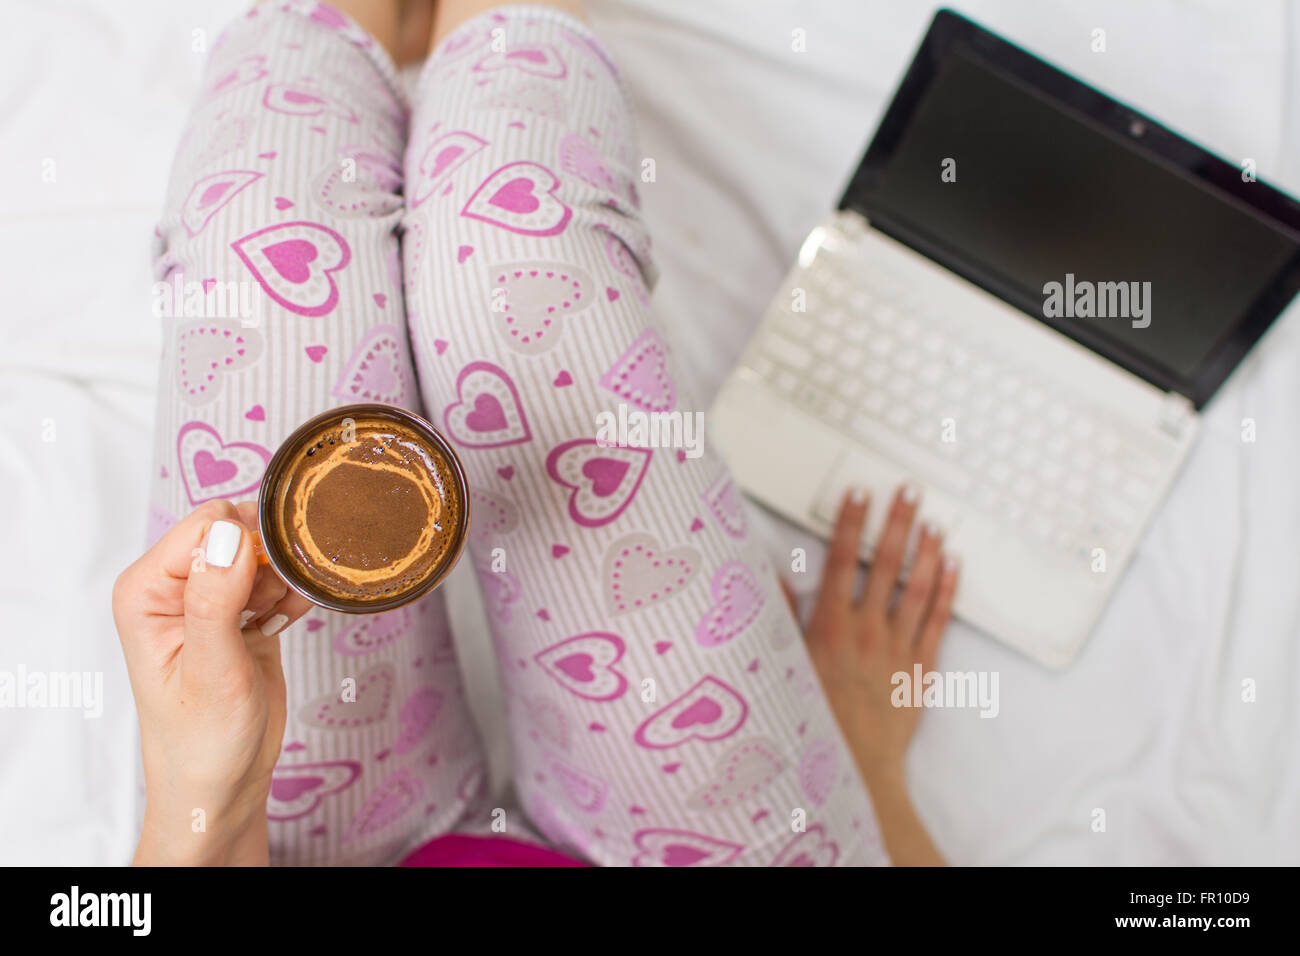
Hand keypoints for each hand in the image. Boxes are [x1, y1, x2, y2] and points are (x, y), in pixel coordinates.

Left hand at [112, 500, 310, 865]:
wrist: (222, 786)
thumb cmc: (202, 743)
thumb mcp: (211, 672)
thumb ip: (215, 600)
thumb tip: (227, 536)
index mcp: (146, 591)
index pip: (204, 526)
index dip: (246, 544)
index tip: (267, 582)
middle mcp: (172, 587)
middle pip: (236, 531)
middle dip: (269, 559)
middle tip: (275, 606)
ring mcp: (207, 599)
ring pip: (261, 552)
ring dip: (283, 579)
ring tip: (277, 620)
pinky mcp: (239, 613)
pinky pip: (274, 579)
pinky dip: (291, 595)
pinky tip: (286, 623)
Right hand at [791, 484, 958, 864]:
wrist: (852, 765)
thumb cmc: (814, 716)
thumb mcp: (784, 664)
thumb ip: (781, 617)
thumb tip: (774, 577)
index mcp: (830, 625)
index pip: (843, 560)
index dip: (852, 523)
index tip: (859, 493)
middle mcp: (867, 629)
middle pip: (886, 564)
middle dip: (897, 522)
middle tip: (908, 490)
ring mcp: (898, 647)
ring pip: (917, 587)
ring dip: (926, 550)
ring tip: (933, 520)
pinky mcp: (921, 668)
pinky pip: (937, 621)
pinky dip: (947, 590)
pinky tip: (953, 565)